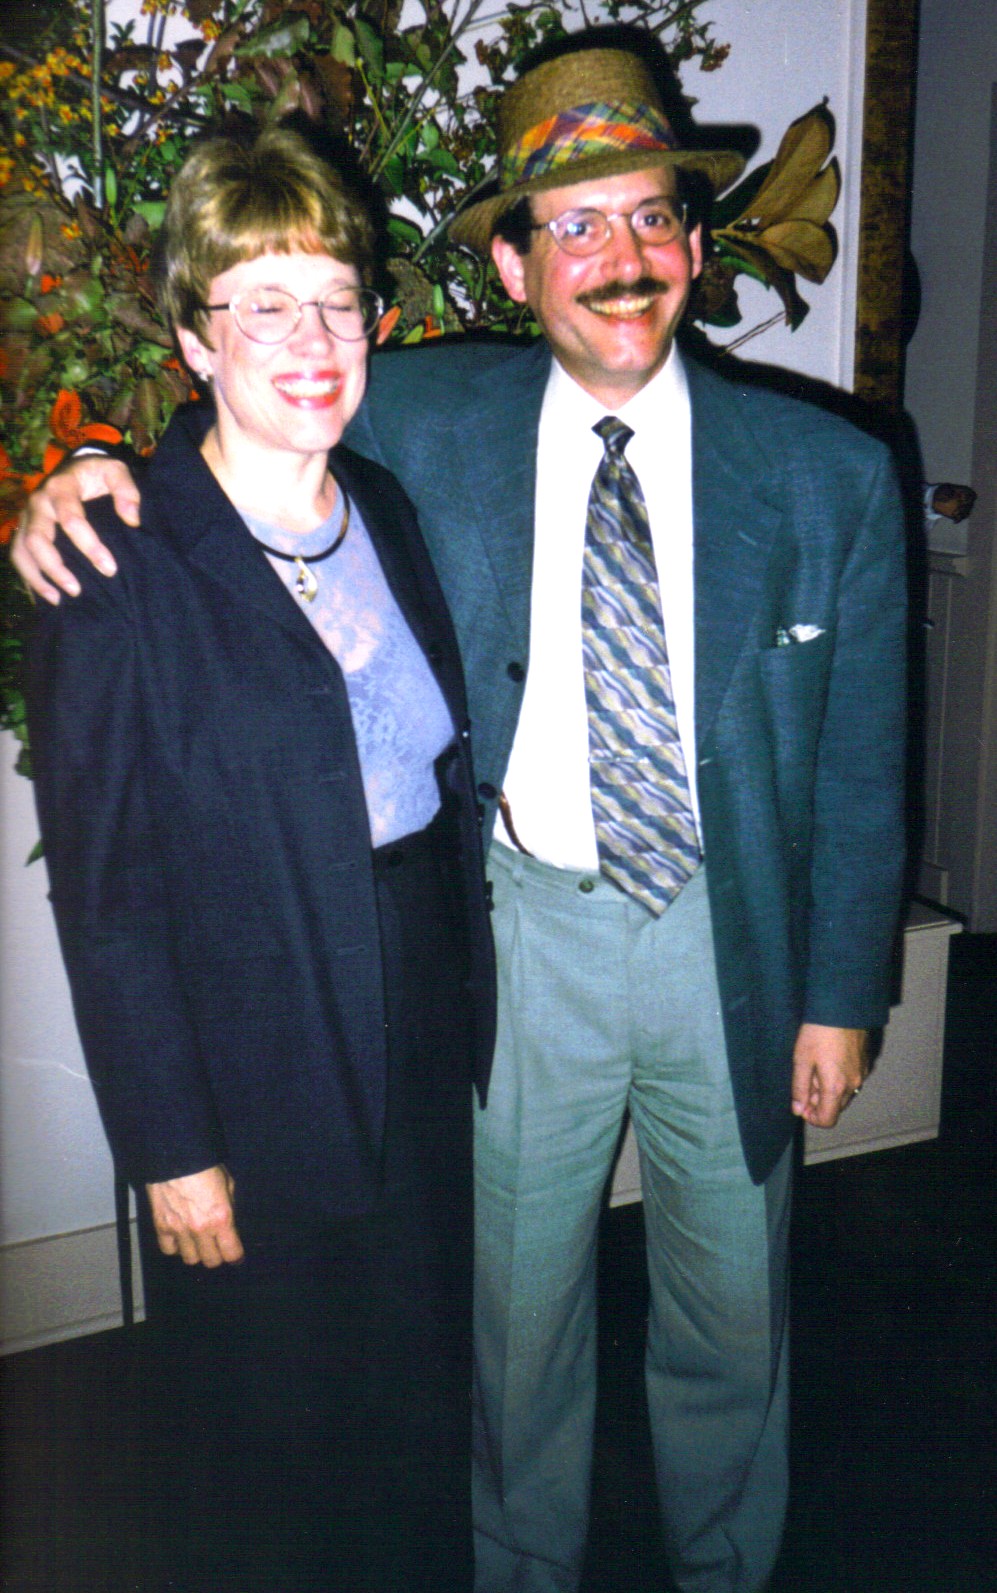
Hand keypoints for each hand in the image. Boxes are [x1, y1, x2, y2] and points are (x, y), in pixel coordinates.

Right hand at [12, 456, 139, 603]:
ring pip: (21, 551)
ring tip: (57, 600)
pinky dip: (29, 577)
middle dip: (56, 568)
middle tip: (77, 590)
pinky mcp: (24, 528)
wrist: (75, 467)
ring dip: (37, 577)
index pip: (71, 519)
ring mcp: (27, 516)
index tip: (109, 568)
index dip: (90, 546)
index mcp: (61, 487)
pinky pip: (19, 555)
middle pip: (37, 539)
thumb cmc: (97, 474)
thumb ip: (126, 491)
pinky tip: (44, 596)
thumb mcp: (116, 471)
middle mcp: (38, 502)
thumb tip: (132, 519)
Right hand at [146, 1164, 243, 1267]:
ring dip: (196, 1252)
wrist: (175, 1156)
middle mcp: (201, 1229)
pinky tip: (179, 1237)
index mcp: (221, 1218)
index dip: (235, 1257)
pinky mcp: (161, 1226)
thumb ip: (229, 1207)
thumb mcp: (227, 1184)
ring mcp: (180, 1230)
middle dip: (217, 1256)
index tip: (235, 1256)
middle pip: (211, 1261)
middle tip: (216, 1247)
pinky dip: (175, 1247)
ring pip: (190, 1259)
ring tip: (197, 1242)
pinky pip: (168, 1250)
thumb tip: (228, 1224)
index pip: (231, 1253)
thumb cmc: (205, 1166)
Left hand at [790, 1023, 868, 1128]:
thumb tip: (798, 1109)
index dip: (812, 1117)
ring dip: (828, 1089)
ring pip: (844, 1094)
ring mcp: (861, 1073)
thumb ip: (799, 1088)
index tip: (801, 1104)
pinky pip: (851, 1080)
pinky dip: (838, 1078)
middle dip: (818, 1101)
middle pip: (835, 1107)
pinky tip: (827, 1059)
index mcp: (836, 1087)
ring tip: (815, 1067)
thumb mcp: (801, 1060)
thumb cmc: (818, 1032)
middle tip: (805, 1080)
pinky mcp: (865, 1062)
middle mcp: (853, 1084)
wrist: (842, 1007)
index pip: (827, 1119)